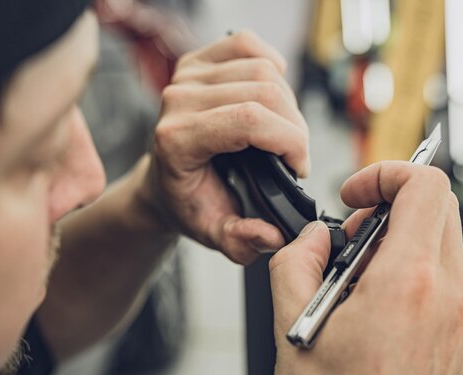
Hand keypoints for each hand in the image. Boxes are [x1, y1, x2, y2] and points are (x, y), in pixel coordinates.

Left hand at [143, 30, 309, 263]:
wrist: (164, 182)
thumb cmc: (189, 201)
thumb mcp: (213, 233)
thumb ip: (241, 241)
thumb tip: (271, 234)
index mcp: (177, 140)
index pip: (248, 120)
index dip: (289, 141)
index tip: (299, 166)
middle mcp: (178, 99)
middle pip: (264, 91)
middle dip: (294, 126)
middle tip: (294, 155)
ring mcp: (187, 76)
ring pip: (263, 68)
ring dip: (287, 102)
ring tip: (282, 131)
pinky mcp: (198, 61)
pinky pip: (247, 44)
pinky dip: (271, 65)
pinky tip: (272, 94)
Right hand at [269, 161, 462, 374]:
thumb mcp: (292, 328)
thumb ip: (294, 262)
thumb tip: (308, 238)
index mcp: (408, 285)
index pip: (426, 186)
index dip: (386, 174)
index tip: (356, 196)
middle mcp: (448, 300)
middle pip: (438, 211)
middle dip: (390, 209)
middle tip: (352, 240)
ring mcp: (461, 324)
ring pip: (443, 246)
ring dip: (400, 244)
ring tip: (357, 281)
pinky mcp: (460, 343)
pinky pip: (445, 283)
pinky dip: (413, 274)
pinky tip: (375, 309)